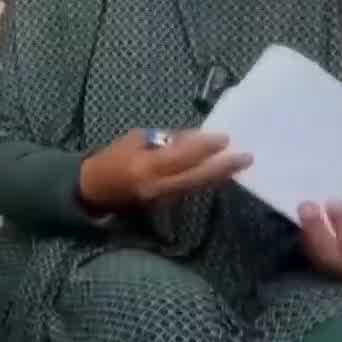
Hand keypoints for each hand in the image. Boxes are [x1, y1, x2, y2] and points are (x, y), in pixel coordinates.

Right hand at [78, 129, 252, 210]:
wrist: (95, 188)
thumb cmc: (114, 157)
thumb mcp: (137, 138)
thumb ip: (168, 140)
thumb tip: (197, 137)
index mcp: (146, 166)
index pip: (182, 157)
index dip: (205, 148)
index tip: (225, 137)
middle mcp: (157, 186)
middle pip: (196, 178)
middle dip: (222, 168)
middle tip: (246, 157)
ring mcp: (163, 199)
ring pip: (197, 186)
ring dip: (219, 175)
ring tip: (240, 164)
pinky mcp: (166, 204)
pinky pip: (191, 190)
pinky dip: (207, 180)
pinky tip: (221, 172)